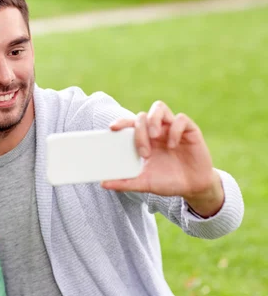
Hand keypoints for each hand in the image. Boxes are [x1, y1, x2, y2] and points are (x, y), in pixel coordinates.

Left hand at [101, 101, 223, 216]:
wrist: (192, 187)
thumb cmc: (167, 181)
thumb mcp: (144, 183)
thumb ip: (125, 182)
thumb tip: (103, 184)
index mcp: (144, 139)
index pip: (129, 124)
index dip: (120, 122)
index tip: (112, 128)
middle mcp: (156, 130)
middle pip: (142, 116)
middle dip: (139, 130)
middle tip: (143, 152)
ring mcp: (172, 128)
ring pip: (159, 108)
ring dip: (153, 120)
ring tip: (154, 137)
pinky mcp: (190, 130)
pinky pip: (181, 119)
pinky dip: (174, 129)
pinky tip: (173, 145)